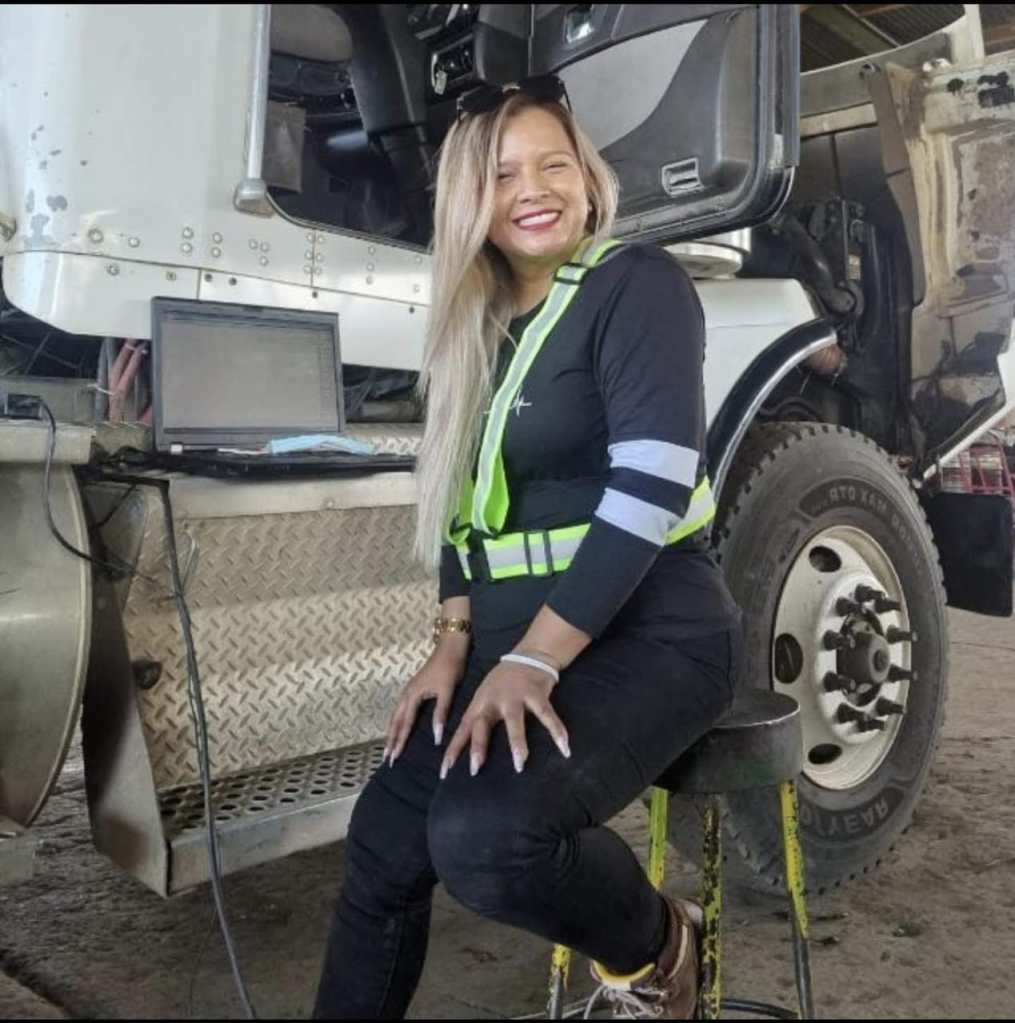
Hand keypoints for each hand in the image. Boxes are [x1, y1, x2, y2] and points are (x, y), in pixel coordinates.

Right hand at [385, 643, 466, 765]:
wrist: (450, 647)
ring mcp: (408, 691)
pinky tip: (398, 727)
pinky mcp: (413, 689)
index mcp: (413, 695)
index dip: (399, 740)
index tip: (394, 756)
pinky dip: (397, 721)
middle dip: (390, 739)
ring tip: (389, 747)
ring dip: (392, 731)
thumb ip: (440, 713)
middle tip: (387, 757)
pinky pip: (401, 709)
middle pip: (395, 721)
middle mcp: (407, 694)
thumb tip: (436, 737)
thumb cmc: (450, 668)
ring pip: (396, 715)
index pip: (405, 723)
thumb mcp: (447, 691)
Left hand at [440, 659, 569, 778]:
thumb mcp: (484, 698)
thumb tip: (468, 749)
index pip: (463, 729)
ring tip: (520, 763)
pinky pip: (547, 715)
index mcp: (480, 704)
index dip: (453, 749)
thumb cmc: (502, 683)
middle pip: (482, 724)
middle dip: (478, 745)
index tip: (444, 771)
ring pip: (515, 721)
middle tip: (475, 767)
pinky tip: (565, 748)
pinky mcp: (536, 693)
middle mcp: (494, 701)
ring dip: (517, 742)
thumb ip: (478, 719)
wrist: (528, 656)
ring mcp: (515, 696)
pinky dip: (557, 731)